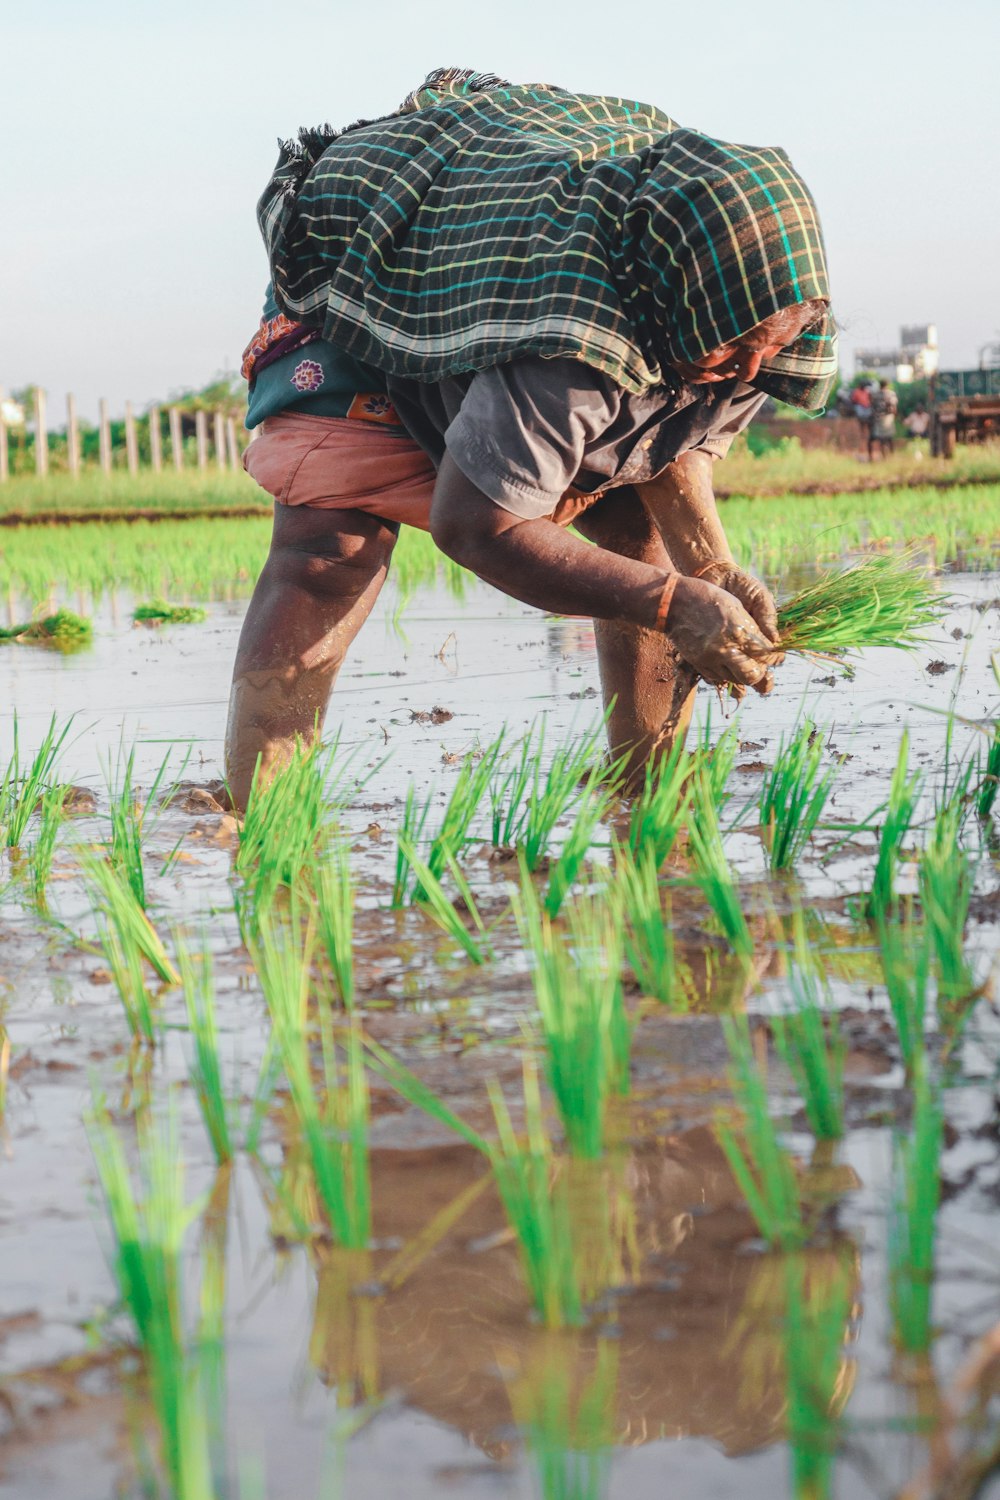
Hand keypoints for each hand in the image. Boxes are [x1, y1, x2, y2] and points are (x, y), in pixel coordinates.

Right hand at [665, 577, 782, 695]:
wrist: (673, 603)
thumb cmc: (709, 598)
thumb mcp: (736, 607)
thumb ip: (753, 628)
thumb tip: (769, 645)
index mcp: (737, 631)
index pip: (765, 654)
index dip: (774, 657)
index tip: (775, 655)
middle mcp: (724, 649)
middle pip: (753, 676)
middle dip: (761, 672)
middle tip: (762, 665)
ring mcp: (710, 659)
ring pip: (736, 680)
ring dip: (744, 674)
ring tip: (744, 662)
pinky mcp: (699, 665)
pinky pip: (719, 679)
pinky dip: (727, 674)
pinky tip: (728, 663)